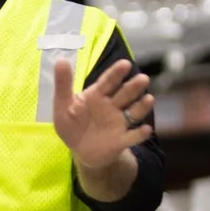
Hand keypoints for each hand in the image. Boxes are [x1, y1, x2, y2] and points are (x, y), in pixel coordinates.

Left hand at [51, 56, 154, 171]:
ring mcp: (119, 123)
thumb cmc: (72, 124)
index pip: (108, 81)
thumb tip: (60, 60)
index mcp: (97, 95)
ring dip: (142, 106)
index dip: (116, 73)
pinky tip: (146, 130)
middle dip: (134, 86)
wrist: (80, 151)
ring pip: (133, 112)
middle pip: (125, 94)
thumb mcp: (63, 104)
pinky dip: (140, 134)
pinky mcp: (122, 140)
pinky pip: (133, 137)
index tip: (125, 64)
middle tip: (143, 78)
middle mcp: (112, 106)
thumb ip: (63, 84)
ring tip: (149, 99)